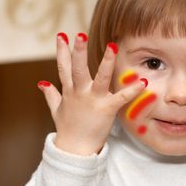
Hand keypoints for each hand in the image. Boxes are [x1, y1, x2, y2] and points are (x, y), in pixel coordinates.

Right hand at [37, 32, 145, 154]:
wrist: (75, 150)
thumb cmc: (68, 129)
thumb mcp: (56, 110)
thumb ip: (51, 95)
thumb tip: (42, 83)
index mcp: (69, 91)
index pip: (64, 68)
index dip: (62, 51)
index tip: (62, 36)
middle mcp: (79, 93)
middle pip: (77, 69)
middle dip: (77, 52)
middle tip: (79, 34)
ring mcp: (93, 100)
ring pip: (99, 78)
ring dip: (106, 62)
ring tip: (112, 46)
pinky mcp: (106, 109)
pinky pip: (120, 98)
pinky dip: (132, 90)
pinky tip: (142, 82)